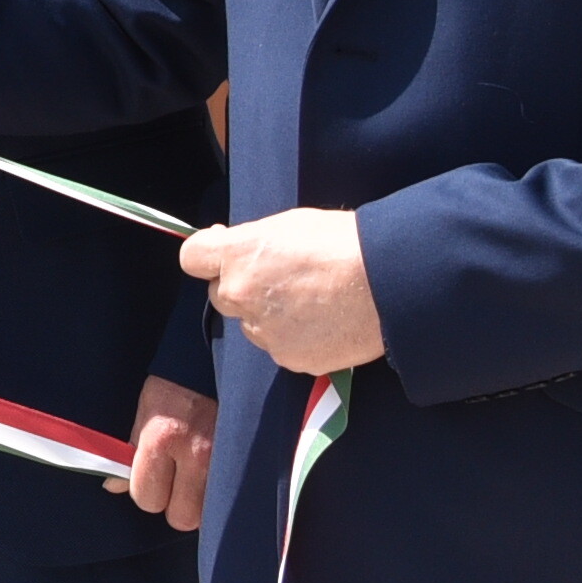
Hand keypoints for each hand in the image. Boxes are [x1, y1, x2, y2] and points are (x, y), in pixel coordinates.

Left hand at [110, 373, 216, 530]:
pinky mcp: (246, 458)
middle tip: (175, 484)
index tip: (150, 481)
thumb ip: (130, 452)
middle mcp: (197, 452)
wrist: (214, 363)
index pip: (147, 498)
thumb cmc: (174, 386)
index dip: (146, 493)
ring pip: (209, 513)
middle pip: (182, 517)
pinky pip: (230, 497)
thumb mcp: (144, 412)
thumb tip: (114, 486)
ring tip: (195, 481)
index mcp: (163, 438)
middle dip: (174, 505)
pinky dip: (219, 495)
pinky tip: (213, 478)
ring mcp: (226, 458)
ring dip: (199, 503)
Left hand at [180, 211, 383, 377]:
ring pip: (252, 324)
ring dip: (268, 315)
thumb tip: (235, 249)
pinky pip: (280, 346)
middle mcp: (240, 294)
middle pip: (220, 295)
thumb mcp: (291, 224)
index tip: (225, 252)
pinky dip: (295, 337)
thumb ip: (253, 241)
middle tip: (282, 278)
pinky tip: (324, 321)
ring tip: (312, 301)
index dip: (207, 254)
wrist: (390, 282)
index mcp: (238, 254)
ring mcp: (263, 331)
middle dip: (242, 287)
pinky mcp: (288, 357)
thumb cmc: (345, 243)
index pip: (192, 257)